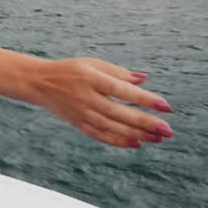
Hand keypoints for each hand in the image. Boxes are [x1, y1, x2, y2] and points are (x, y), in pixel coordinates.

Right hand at [27, 58, 173, 147]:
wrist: (38, 83)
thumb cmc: (70, 70)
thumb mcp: (92, 63)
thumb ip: (118, 72)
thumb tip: (144, 78)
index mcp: (91, 77)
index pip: (122, 90)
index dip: (145, 99)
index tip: (166, 106)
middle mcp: (86, 97)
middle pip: (119, 113)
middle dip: (145, 123)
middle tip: (168, 130)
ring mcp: (81, 113)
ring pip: (112, 127)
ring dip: (137, 134)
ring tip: (158, 138)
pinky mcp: (78, 124)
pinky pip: (100, 136)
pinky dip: (118, 141)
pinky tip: (136, 143)